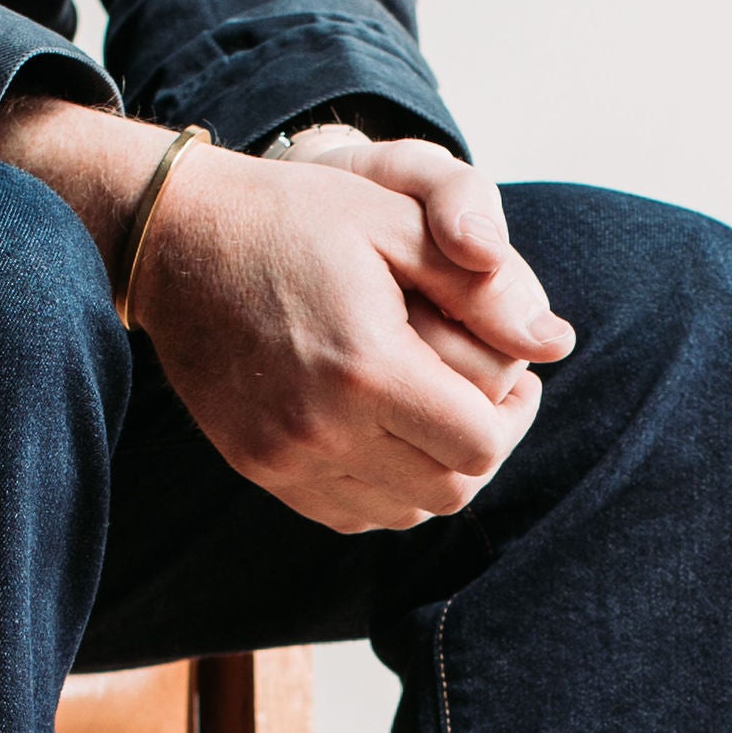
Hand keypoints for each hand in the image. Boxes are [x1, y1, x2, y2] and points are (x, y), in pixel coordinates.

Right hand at [0, 97, 570, 531]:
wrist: (175, 240)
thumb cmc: (297, 217)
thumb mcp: (396, 220)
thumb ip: (481, 285)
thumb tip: (556, 344)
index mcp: (366, 364)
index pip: (481, 444)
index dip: (514, 418)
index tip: (514, 382)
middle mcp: (323, 427)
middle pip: (451, 488)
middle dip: (482, 447)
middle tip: (484, 400)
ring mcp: (287, 459)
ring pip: (407, 511)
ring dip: (437, 471)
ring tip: (434, 412)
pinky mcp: (262, 471)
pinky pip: (354, 515)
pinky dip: (387, 487)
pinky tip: (385, 434)